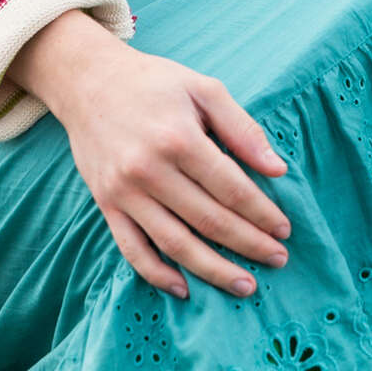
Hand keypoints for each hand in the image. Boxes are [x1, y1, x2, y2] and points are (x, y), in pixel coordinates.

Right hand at [8, 11, 292, 300]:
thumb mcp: (204, 89)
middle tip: (278, 260)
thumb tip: (278, 169)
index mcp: (178, 138)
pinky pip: (132, 248)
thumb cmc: (153, 83)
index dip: (262, 213)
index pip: (231, 188)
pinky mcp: (106, 204)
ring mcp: (124, 192)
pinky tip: (184, 289)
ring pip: (174, 243)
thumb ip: (242, 129)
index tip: (285, 230)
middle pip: (208, 220)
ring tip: (244, 285)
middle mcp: (149, 169)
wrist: (87, 81)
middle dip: (248, 244)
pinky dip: (157, 274)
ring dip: (213, 270)